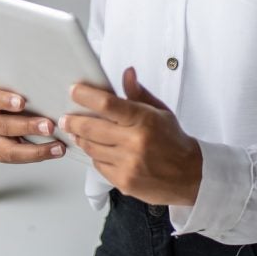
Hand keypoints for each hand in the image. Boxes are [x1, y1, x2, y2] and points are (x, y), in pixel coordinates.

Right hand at [0, 70, 64, 161]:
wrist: (9, 109)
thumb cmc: (10, 93)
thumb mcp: (6, 82)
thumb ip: (1, 77)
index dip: (3, 100)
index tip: (22, 102)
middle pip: (2, 126)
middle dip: (27, 126)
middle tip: (49, 125)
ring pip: (10, 150)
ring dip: (36, 149)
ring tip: (58, 146)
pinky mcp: (1, 154)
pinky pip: (19, 159)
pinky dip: (39, 155)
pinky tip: (55, 151)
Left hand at [62, 67, 201, 205]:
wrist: (191, 176)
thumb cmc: (174, 141)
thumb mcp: (160, 111)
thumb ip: (138, 94)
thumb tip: (126, 73)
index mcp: (143, 120)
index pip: (107, 104)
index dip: (86, 96)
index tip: (73, 90)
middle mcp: (134, 142)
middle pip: (91, 128)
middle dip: (72, 121)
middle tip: (65, 118)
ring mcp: (128, 164)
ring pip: (91, 148)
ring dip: (81, 139)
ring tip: (77, 133)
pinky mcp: (124, 182)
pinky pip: (98, 166)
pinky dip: (95, 156)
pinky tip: (97, 150)